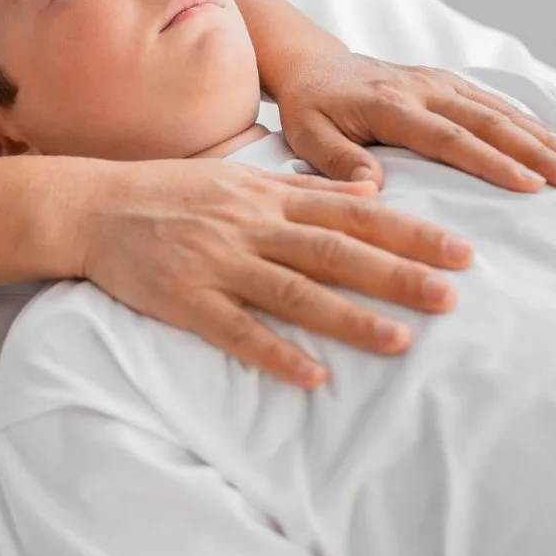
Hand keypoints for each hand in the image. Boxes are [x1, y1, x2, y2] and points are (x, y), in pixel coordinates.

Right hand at [78, 158, 472, 386]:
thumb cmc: (172, 193)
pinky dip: (275, 352)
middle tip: (451, 296)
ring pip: (293, 291)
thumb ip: (304, 189)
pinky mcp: (186, 299)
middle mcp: (251, 226)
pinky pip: (235, 330)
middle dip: (396, 273)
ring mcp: (218, 263)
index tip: (460, 250)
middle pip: (335, 251)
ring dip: (348, 316)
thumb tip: (369, 193)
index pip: (353, 214)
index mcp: (268, 197)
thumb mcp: (241, 178)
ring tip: (399, 341)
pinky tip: (313, 377)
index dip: (409, 232)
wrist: (95, 207)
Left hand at [273, 53, 555, 191]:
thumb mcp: (308, 134)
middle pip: (487, 122)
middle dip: (535, 151)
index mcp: (390, 105)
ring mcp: (439, 82)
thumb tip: (372, 187)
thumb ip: (337, 161)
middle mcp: (422, 88)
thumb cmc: (310, 107)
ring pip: (499, 110)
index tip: (528, 185)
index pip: (448, 138)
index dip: (490, 162)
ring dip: (542, 138)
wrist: (315, 65)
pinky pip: (495, 103)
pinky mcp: (448, 82)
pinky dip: (529, 123)